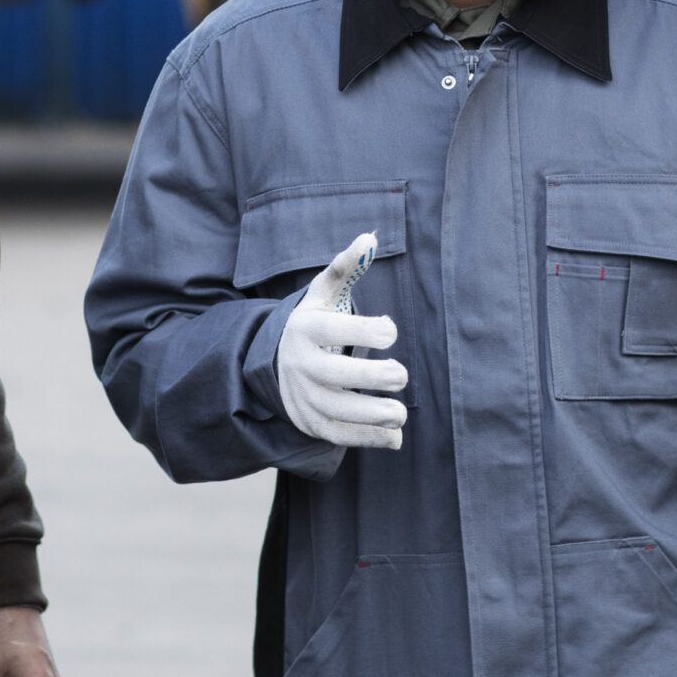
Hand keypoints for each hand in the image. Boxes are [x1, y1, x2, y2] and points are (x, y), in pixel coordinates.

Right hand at [275, 232, 410, 449]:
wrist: (275, 365)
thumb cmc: (313, 323)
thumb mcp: (323, 293)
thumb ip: (347, 266)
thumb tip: (369, 238)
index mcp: (304, 329)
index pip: (334, 330)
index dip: (369, 330)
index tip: (391, 331)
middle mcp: (299, 364)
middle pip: (336, 374)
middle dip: (373, 377)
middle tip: (401, 375)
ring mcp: (302, 396)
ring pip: (337, 411)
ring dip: (372, 415)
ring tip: (400, 413)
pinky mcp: (310, 422)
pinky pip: (338, 435)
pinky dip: (367, 439)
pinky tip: (393, 436)